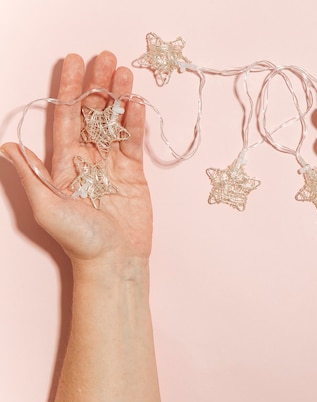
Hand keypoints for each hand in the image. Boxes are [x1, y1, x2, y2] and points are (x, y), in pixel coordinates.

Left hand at [1, 51, 150, 265]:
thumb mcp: (48, 207)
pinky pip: (134, 143)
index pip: (65, 117)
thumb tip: (8, 145)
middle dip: (98, 85)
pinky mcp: (134, 174)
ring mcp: (112, 165)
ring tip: (125, 74)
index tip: (75, 63)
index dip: (69, 89)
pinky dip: (137, 123)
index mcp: (63, 163)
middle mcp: (87, 159)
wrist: (114, 262)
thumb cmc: (79, 240)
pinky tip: (137, 103)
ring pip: (115, 123)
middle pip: (92, 114)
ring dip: (120, 98)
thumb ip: (32, 175)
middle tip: (107, 58)